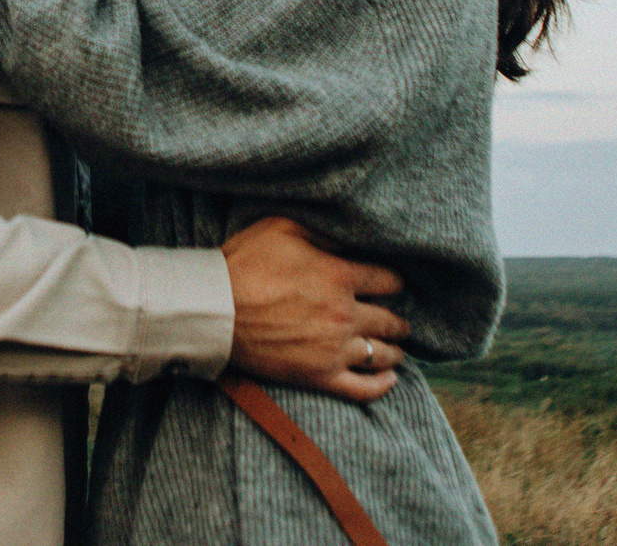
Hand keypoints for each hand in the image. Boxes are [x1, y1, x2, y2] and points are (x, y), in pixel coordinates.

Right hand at [221, 216, 408, 403]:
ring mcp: (334, 349)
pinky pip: (363, 388)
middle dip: (398, 321)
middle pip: (389, 321)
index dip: (394, 282)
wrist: (214, 310)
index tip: (393, 285)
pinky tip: (390, 379)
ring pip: (381, 354)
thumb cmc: (244, 264)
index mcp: (340, 276)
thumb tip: (349, 237)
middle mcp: (344, 314)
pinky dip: (382, 385)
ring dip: (393, 350)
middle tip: (401, 323)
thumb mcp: (283, 227)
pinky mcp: (319, 376)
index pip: (387, 280)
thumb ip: (322, 230)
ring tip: (396, 349)